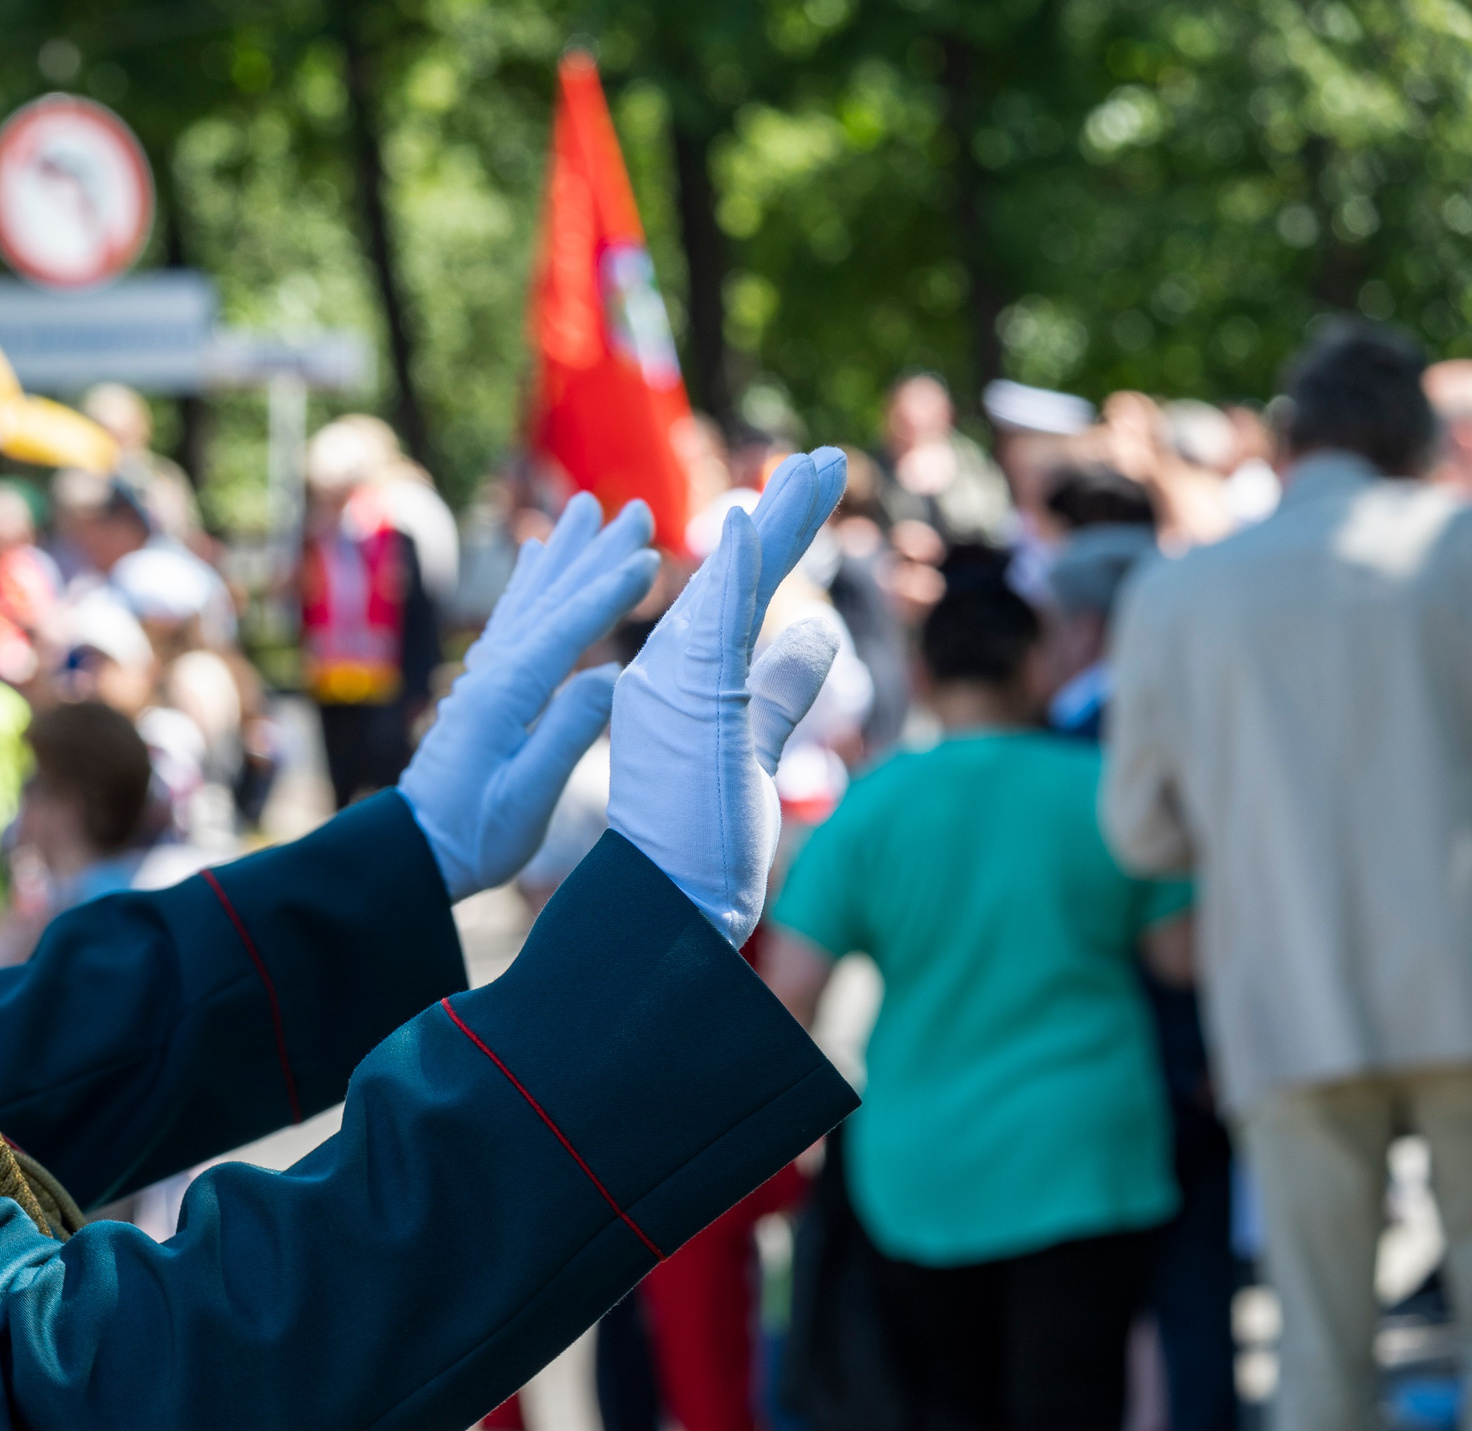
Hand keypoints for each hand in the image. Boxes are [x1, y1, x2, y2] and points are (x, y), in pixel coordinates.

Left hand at [400, 494, 658, 900]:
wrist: (416, 852)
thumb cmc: (474, 836)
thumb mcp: (528, 796)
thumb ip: (567, 732)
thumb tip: (613, 672)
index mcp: (506, 697)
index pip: (567, 631)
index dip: (610, 592)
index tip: (650, 558)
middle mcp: (491, 674)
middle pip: (552, 600)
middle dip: (595, 553)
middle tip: (636, 509)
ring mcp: (483, 678)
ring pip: (530, 601)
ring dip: (562, 555)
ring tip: (582, 509)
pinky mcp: (481, 690)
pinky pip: (509, 620)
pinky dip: (526, 585)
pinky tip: (532, 560)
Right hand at [607, 449, 846, 943]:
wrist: (663, 908)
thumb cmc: (701, 850)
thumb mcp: (757, 757)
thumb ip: (782, 695)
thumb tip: (818, 635)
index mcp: (684, 685)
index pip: (740, 600)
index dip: (775, 543)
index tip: (803, 494)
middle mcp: (670, 673)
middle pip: (739, 577)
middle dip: (787, 514)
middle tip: (829, 460)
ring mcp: (674, 684)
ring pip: (736, 585)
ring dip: (780, 520)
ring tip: (823, 467)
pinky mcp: (687, 704)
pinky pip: (715, 626)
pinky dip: (737, 572)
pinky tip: (755, 521)